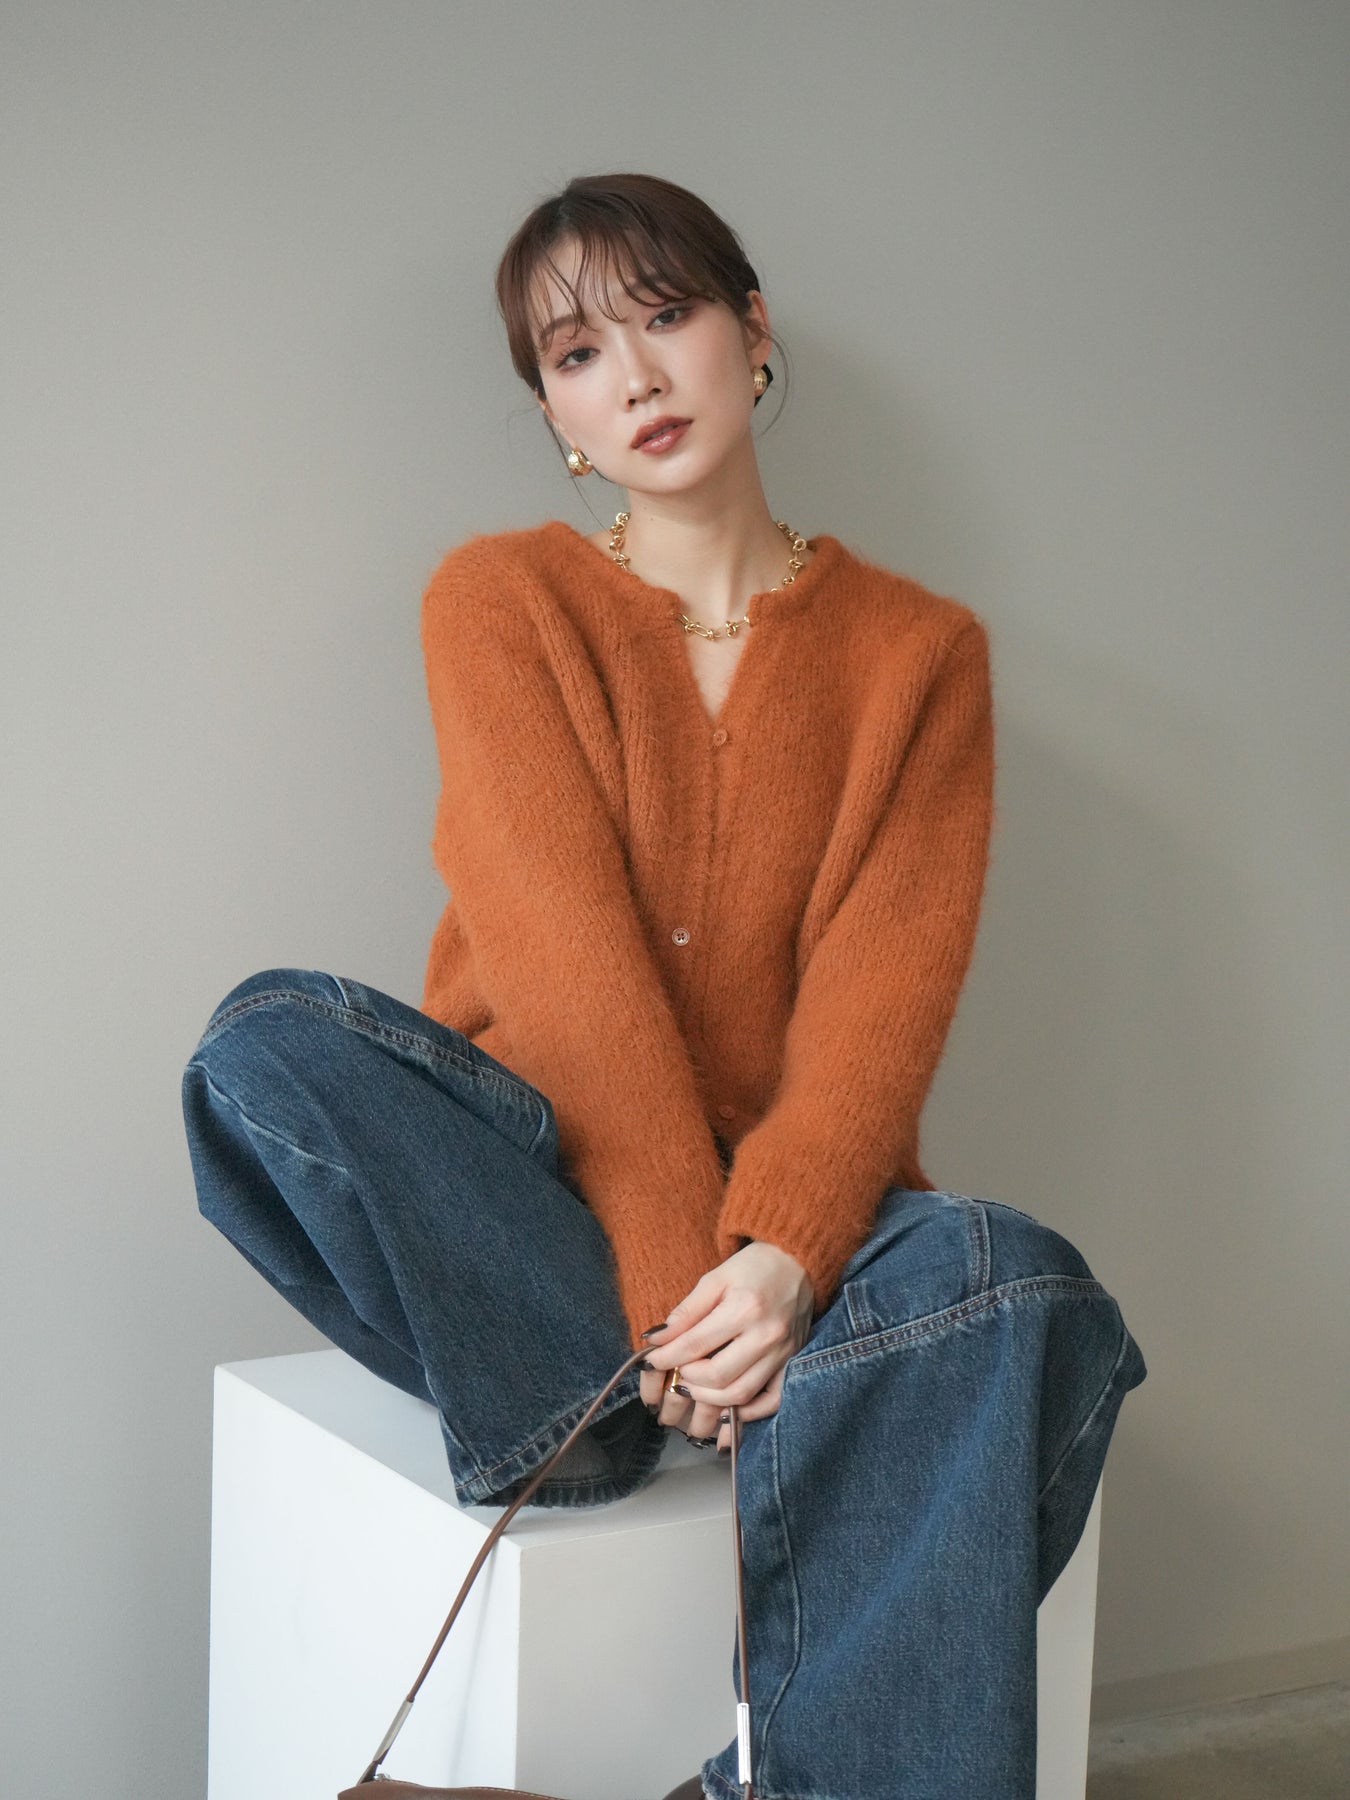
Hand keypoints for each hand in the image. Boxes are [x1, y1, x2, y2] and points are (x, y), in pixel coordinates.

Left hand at [638, 1240, 815, 1451]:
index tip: (650, 1361)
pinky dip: (749, 1412)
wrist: (799, 1261)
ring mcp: (784, 1352)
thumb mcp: (715, 1278)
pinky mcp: (794, 1361)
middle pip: (718, 1376)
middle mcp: (767, 1334)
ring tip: (694, 1389)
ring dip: (710, 1399)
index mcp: (744, 1308)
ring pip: (742, 1393)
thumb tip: (657, 1339)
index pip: (695, 1344)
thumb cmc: (755, 1266)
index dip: (667, 1357)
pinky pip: (772, 1400)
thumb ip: (687, 1311)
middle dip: (688, 1379)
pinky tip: (728, 1409)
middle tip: (676, 1373)